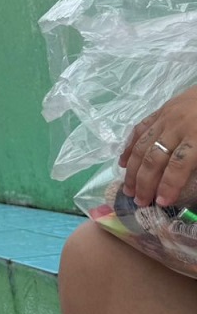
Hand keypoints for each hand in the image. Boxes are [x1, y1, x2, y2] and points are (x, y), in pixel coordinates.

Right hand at [120, 85, 196, 206]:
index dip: (168, 185)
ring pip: (142, 146)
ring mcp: (165, 117)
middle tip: (140, 202)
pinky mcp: (160, 110)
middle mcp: (176, 127)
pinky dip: (129, 147)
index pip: (178, 165)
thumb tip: (193, 181)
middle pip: (155, 158)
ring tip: (128, 189)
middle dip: (145, 182)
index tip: (162, 202)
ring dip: (132, 170)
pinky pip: (140, 130)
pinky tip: (122, 162)